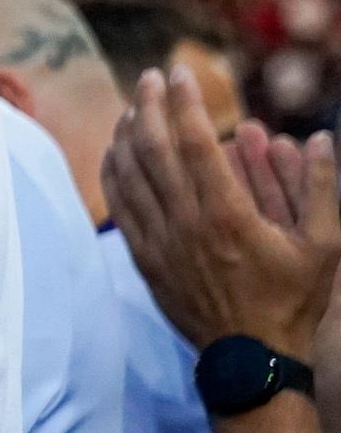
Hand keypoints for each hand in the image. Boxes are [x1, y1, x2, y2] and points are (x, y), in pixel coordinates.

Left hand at [105, 64, 340, 355]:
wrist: (249, 358)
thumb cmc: (291, 300)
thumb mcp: (323, 247)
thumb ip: (322, 189)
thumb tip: (318, 139)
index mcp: (228, 214)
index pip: (196, 143)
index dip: (185, 103)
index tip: (180, 74)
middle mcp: (186, 223)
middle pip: (154, 150)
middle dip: (148, 106)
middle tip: (149, 77)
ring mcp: (159, 241)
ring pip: (130, 174)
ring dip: (126, 134)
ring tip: (131, 106)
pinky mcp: (143, 258)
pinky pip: (119, 205)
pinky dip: (113, 171)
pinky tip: (114, 151)